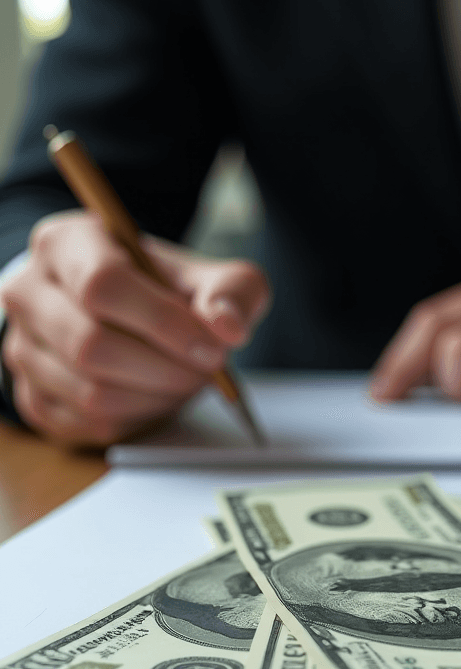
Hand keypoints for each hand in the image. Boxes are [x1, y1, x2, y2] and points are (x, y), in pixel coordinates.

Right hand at [0, 211, 269, 444]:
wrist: (120, 317)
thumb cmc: (161, 292)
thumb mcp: (205, 276)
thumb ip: (231, 292)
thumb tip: (227, 328)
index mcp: (65, 244)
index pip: (101, 284)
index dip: (163, 322)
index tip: (213, 348)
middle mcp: (28, 292)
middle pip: (91, 345)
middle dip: (165, 368)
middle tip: (205, 371)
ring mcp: (22, 349)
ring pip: (90, 393)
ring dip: (155, 397)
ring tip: (183, 380)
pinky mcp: (32, 399)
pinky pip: (88, 424)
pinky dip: (136, 419)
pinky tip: (156, 396)